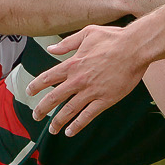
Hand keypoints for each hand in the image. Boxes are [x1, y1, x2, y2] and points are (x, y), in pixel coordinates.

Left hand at [28, 23, 148, 135]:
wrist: (135, 49)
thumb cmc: (113, 38)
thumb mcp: (87, 33)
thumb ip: (68, 43)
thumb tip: (51, 49)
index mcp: (72, 64)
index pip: (48, 78)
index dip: (36, 86)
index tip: (29, 92)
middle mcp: (78, 80)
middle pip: (54, 98)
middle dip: (42, 109)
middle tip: (36, 116)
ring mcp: (91, 91)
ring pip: (69, 110)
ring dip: (58, 121)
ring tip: (52, 129)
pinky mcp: (105, 100)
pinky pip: (88, 116)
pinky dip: (77, 125)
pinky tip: (70, 131)